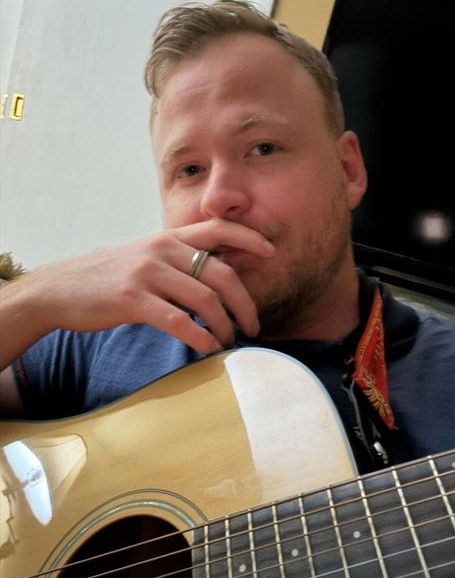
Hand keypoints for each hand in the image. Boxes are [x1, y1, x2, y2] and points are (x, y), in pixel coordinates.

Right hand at [10, 219, 274, 355]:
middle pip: (221, 273)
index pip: (218, 229)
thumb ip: (178, 260)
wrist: (60, 289)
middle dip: (245, 303)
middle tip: (253, 325)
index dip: (249, 239)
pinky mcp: (133, 300)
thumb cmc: (109, 276)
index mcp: (168, 237)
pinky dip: (201, 337)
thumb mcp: (145, 256)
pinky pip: (179, 321)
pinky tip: (208, 348)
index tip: (271, 253)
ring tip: (229, 341)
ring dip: (225, 325)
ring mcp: (148, 273)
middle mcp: (162, 250)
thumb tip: (215, 278)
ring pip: (205, 299)